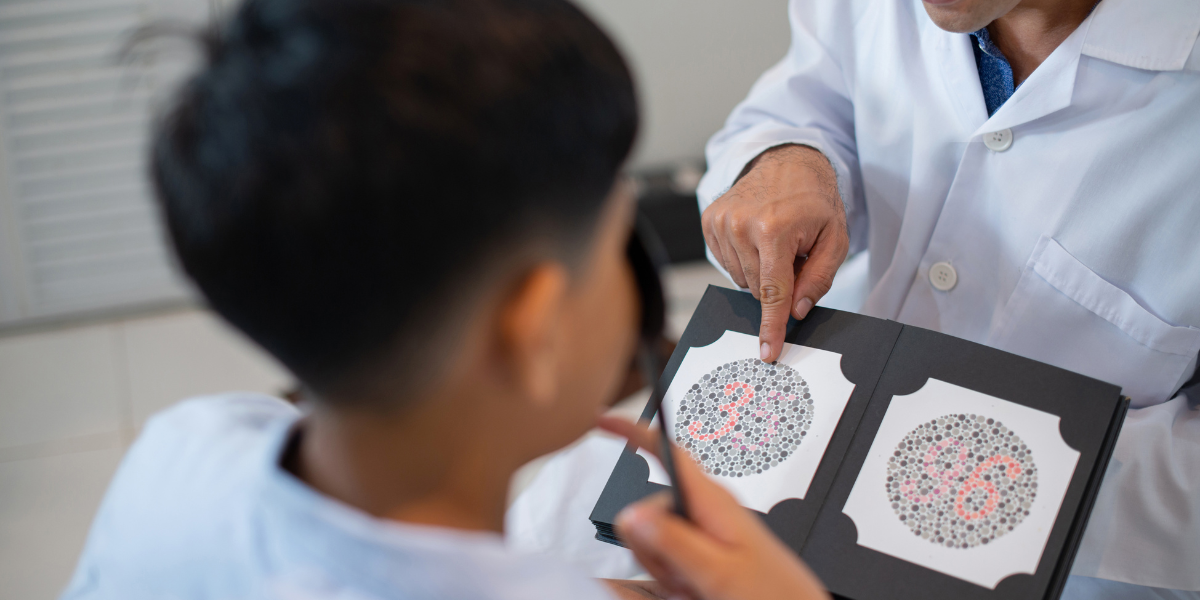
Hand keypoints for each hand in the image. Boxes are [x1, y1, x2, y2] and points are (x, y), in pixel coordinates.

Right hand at [598, 416, 829, 599]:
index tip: (602, 420)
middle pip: (646, 509)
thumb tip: (631, 514)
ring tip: (697, 587)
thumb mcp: (719, 572)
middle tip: (683, 575)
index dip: (632, 431)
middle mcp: (705, 510)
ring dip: (665, 569)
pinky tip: (696, 591)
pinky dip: (674, 579)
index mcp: (712, 501)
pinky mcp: (702, 552)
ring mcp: (702, 532)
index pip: (666, 451)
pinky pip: (666, 559)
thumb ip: (673, 541)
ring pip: (652, 539)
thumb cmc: (774, 594)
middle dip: (652, 547)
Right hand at [700, 145, 847, 362]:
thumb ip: (819, 279)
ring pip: (741, 279)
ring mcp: (721, 222)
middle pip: (758, 288)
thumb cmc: (814, 201)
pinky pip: (727, 264)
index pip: (773, 292)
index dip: (772, 326)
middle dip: (778, 282)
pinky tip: (757, 238)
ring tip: (775, 242)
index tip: (767, 351)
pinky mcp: (710, 221)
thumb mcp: (835, 239)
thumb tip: (797, 310)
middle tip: (793, 255)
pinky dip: (745, 259)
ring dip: (760, 270)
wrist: (788, 161)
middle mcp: (741, 225)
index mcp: (774, 229)